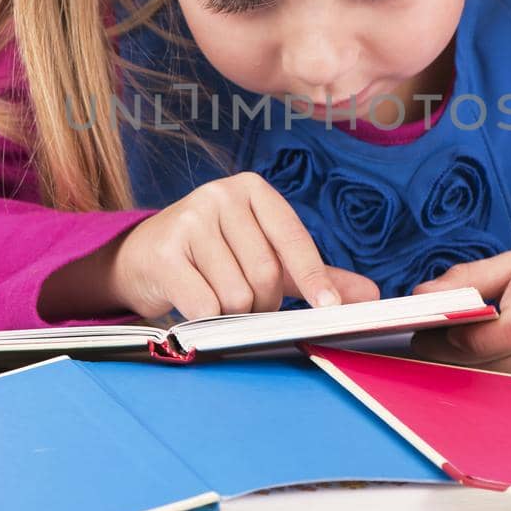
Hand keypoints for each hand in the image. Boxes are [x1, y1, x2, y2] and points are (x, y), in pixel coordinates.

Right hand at [108, 172, 379, 319]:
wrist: (141, 258)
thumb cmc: (213, 257)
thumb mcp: (265, 257)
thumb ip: (314, 274)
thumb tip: (369, 294)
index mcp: (251, 189)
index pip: (293, 239)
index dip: (313, 278)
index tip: (330, 308)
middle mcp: (219, 195)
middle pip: (265, 275)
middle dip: (262, 304)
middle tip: (246, 303)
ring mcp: (189, 219)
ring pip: (236, 295)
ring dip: (233, 314)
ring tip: (214, 298)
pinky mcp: (164, 251)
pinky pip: (205, 306)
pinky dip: (206, 320)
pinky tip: (192, 306)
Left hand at [409, 250, 510, 387]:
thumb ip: (469, 278)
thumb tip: (421, 296)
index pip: (504, 329)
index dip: (462, 332)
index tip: (439, 322)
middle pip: (483, 362)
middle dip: (444, 350)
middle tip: (427, 332)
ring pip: (488, 383)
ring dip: (461, 367)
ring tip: (450, 344)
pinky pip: (506, 395)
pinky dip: (485, 380)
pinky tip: (479, 362)